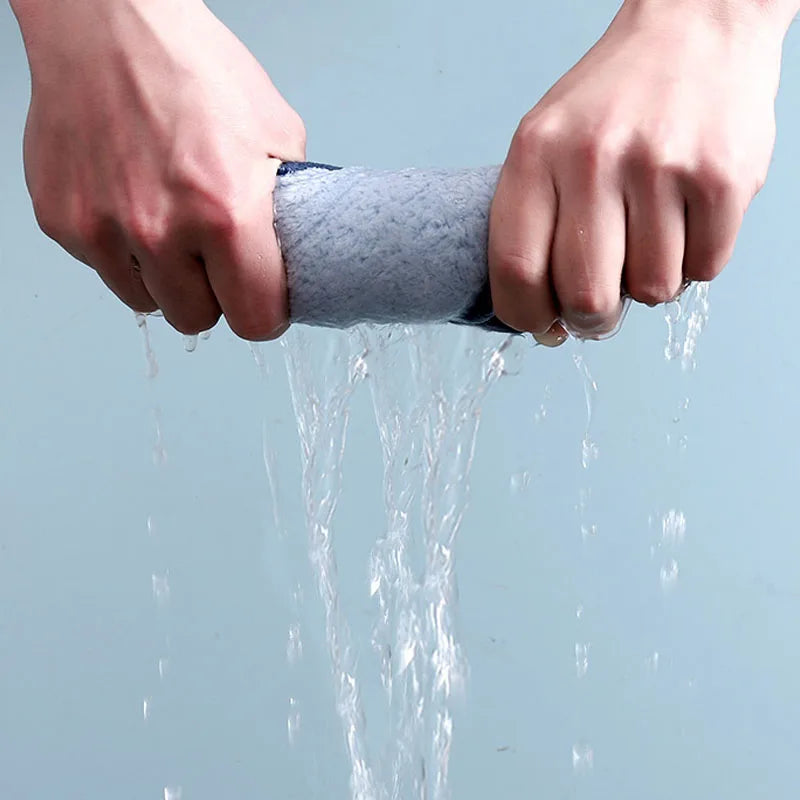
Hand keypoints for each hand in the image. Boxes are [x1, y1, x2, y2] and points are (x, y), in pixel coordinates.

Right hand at [14, 0, 304, 339]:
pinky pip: (106, 270)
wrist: (107, 23)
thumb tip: (296, 247)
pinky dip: (124, 252)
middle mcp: (161, 229)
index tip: (260, 297)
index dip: (263, 312)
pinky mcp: (63, 222)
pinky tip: (133, 205)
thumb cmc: (191, 66)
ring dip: (166, 279)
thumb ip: (290, 204)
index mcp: (227, 212)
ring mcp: (104, 229)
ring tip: (172, 225)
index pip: (254, 320)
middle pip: (197, 320)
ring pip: (148, 303)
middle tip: (214, 256)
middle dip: (213, 296)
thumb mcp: (277, 132)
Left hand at [488, 0, 785, 343]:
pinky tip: (685, 220)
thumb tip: (542, 320)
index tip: (543, 325)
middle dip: (592, 319)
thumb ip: (532, 225)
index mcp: (535, 153)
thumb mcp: (544, 143)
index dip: (528, 317)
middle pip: (586, 296)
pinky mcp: (723, 176)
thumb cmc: (610, 106)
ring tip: (648, 236)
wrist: (695, 29)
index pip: (516, 271)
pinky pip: (703, 269)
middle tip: (599, 306)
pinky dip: (694, 261)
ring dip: (649, 282)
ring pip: (651, 291)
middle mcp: (594, 157)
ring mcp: (662, 165)